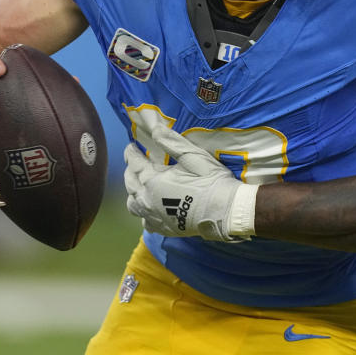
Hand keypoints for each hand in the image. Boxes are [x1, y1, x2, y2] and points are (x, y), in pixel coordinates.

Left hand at [123, 129, 256, 241]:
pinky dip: (145, 212)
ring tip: (141, 185)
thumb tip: (154, 128)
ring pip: (133, 204)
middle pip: (130, 183)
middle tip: (136, 162)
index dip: (131, 152)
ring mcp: (154, 216)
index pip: (134, 162)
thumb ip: (171, 141)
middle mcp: (147, 199)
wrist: (225, 212)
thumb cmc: (211, 181)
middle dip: (131, 170)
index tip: (131, 146)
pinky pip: (145, 220)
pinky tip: (153, 207)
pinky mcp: (164, 228)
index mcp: (152, 180)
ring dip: (134, 192)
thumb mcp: (193, 156)